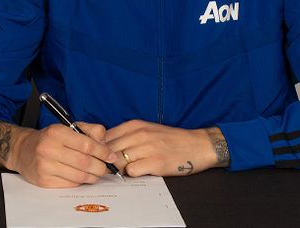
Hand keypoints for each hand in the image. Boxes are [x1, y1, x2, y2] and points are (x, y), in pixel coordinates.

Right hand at [7, 122, 117, 187]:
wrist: (23, 150)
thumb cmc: (50, 139)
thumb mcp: (68, 128)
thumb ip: (90, 131)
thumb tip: (106, 144)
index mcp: (56, 132)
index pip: (87, 144)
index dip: (103, 152)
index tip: (111, 156)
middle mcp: (49, 149)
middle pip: (85, 162)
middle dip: (100, 167)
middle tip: (106, 167)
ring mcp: (45, 166)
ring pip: (79, 176)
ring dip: (93, 176)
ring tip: (96, 173)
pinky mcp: (44, 181)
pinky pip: (71, 184)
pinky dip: (80, 182)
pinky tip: (82, 177)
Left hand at [105, 120, 224, 176]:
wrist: (198, 145)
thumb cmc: (170, 140)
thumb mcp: (146, 130)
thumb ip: (126, 136)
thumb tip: (104, 148)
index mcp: (134, 125)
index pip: (104, 136)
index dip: (100, 149)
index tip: (103, 156)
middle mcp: (139, 134)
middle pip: (108, 150)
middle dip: (107, 160)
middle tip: (113, 167)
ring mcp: (147, 148)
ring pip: (118, 161)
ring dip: (119, 168)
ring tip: (128, 169)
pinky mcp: (156, 163)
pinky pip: (131, 171)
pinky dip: (132, 174)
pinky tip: (141, 172)